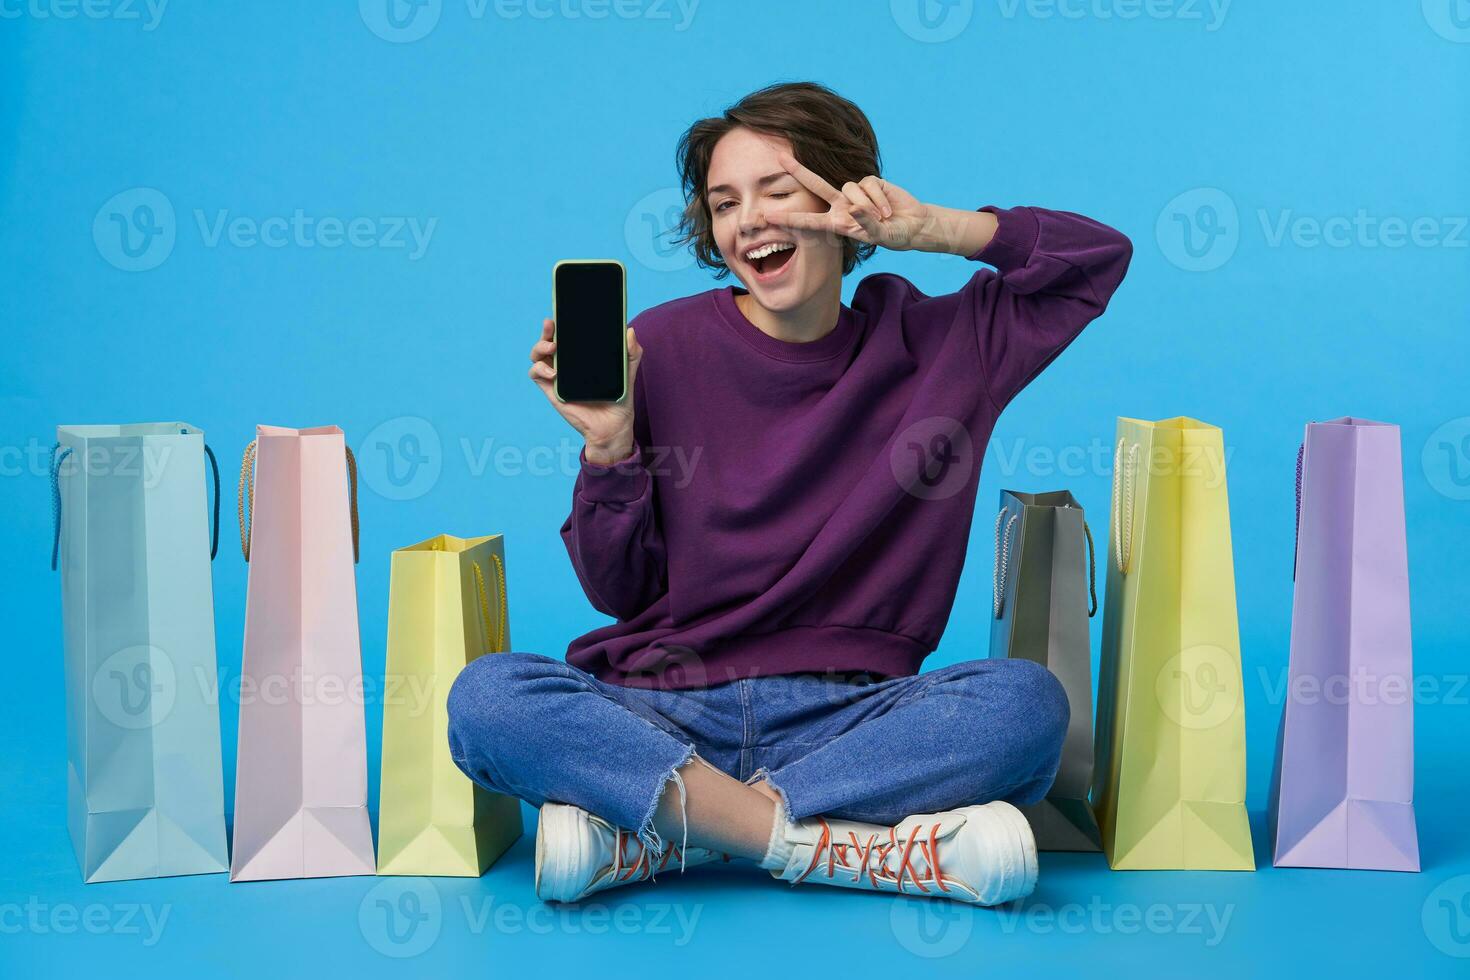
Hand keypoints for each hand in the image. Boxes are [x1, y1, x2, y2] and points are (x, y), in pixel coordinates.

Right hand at [528, 318, 641, 464]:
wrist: (614, 426)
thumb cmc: (618, 397)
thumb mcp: (628, 370)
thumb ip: (631, 351)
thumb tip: (629, 330)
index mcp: (581, 355)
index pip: (568, 334)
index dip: (562, 321)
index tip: (564, 311)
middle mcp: (566, 362)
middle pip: (548, 339)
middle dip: (547, 329)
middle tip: (552, 324)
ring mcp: (556, 375)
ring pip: (537, 354)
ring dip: (540, 346)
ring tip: (553, 347)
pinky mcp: (551, 389)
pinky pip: (535, 374)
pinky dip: (539, 369)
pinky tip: (553, 372)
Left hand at [767, 150, 932, 251]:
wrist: (912, 225)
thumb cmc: (892, 236)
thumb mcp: (877, 236)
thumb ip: (865, 224)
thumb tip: (854, 208)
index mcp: (835, 223)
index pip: (807, 221)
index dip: (788, 219)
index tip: (767, 217)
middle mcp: (840, 206)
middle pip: (816, 185)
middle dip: (798, 170)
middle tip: (779, 157)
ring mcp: (855, 192)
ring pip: (849, 188)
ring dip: (868, 206)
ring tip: (882, 217)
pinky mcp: (870, 181)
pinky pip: (868, 184)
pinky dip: (878, 199)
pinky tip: (887, 208)